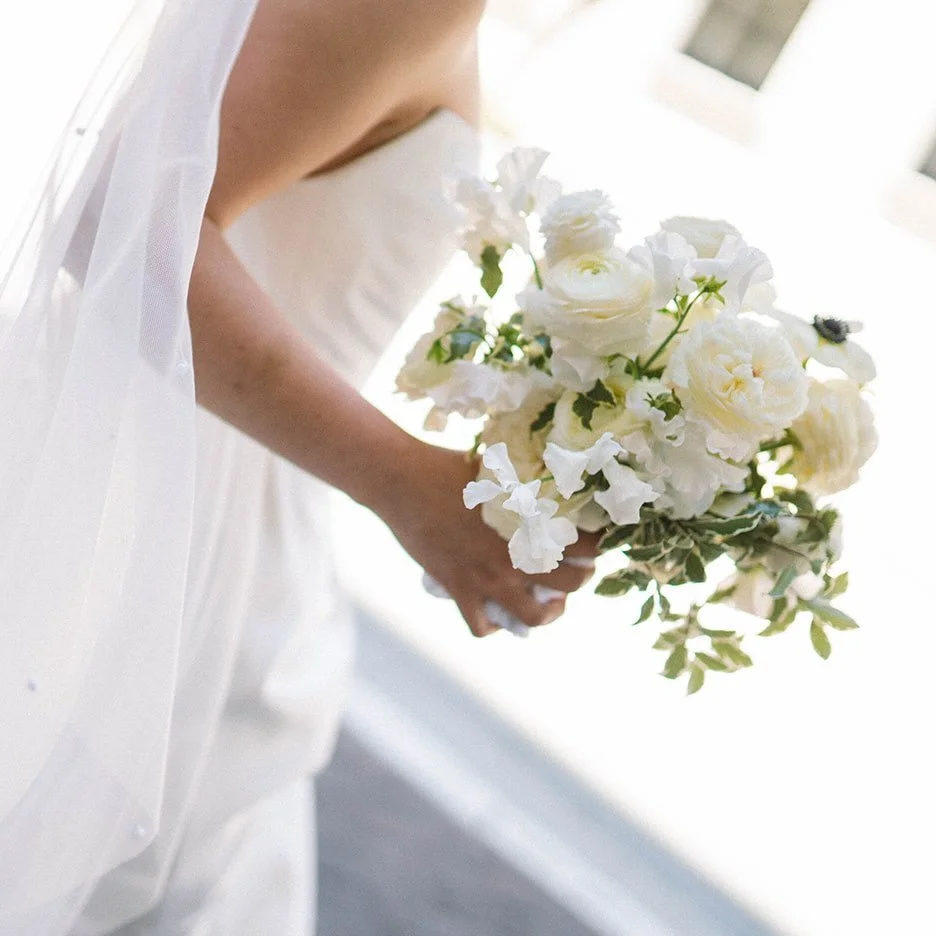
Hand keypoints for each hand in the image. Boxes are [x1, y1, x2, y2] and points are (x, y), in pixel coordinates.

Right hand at [372, 441, 598, 636]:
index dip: (599, 546)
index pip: (586, 545)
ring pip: (532, 617)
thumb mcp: (498, 470)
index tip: (598, 543)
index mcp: (530, 522)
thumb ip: (525, 482)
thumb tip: (550, 476)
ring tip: (548, 604)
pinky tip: (496, 613)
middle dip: (580, 580)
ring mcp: (486, 577)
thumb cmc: (448, 466)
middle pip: (570, 584)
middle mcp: (515, 555)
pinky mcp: (458, 589)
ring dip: (547, 614)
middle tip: (576, 572)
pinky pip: (481, 627)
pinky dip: (492, 625)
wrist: (402, 480)